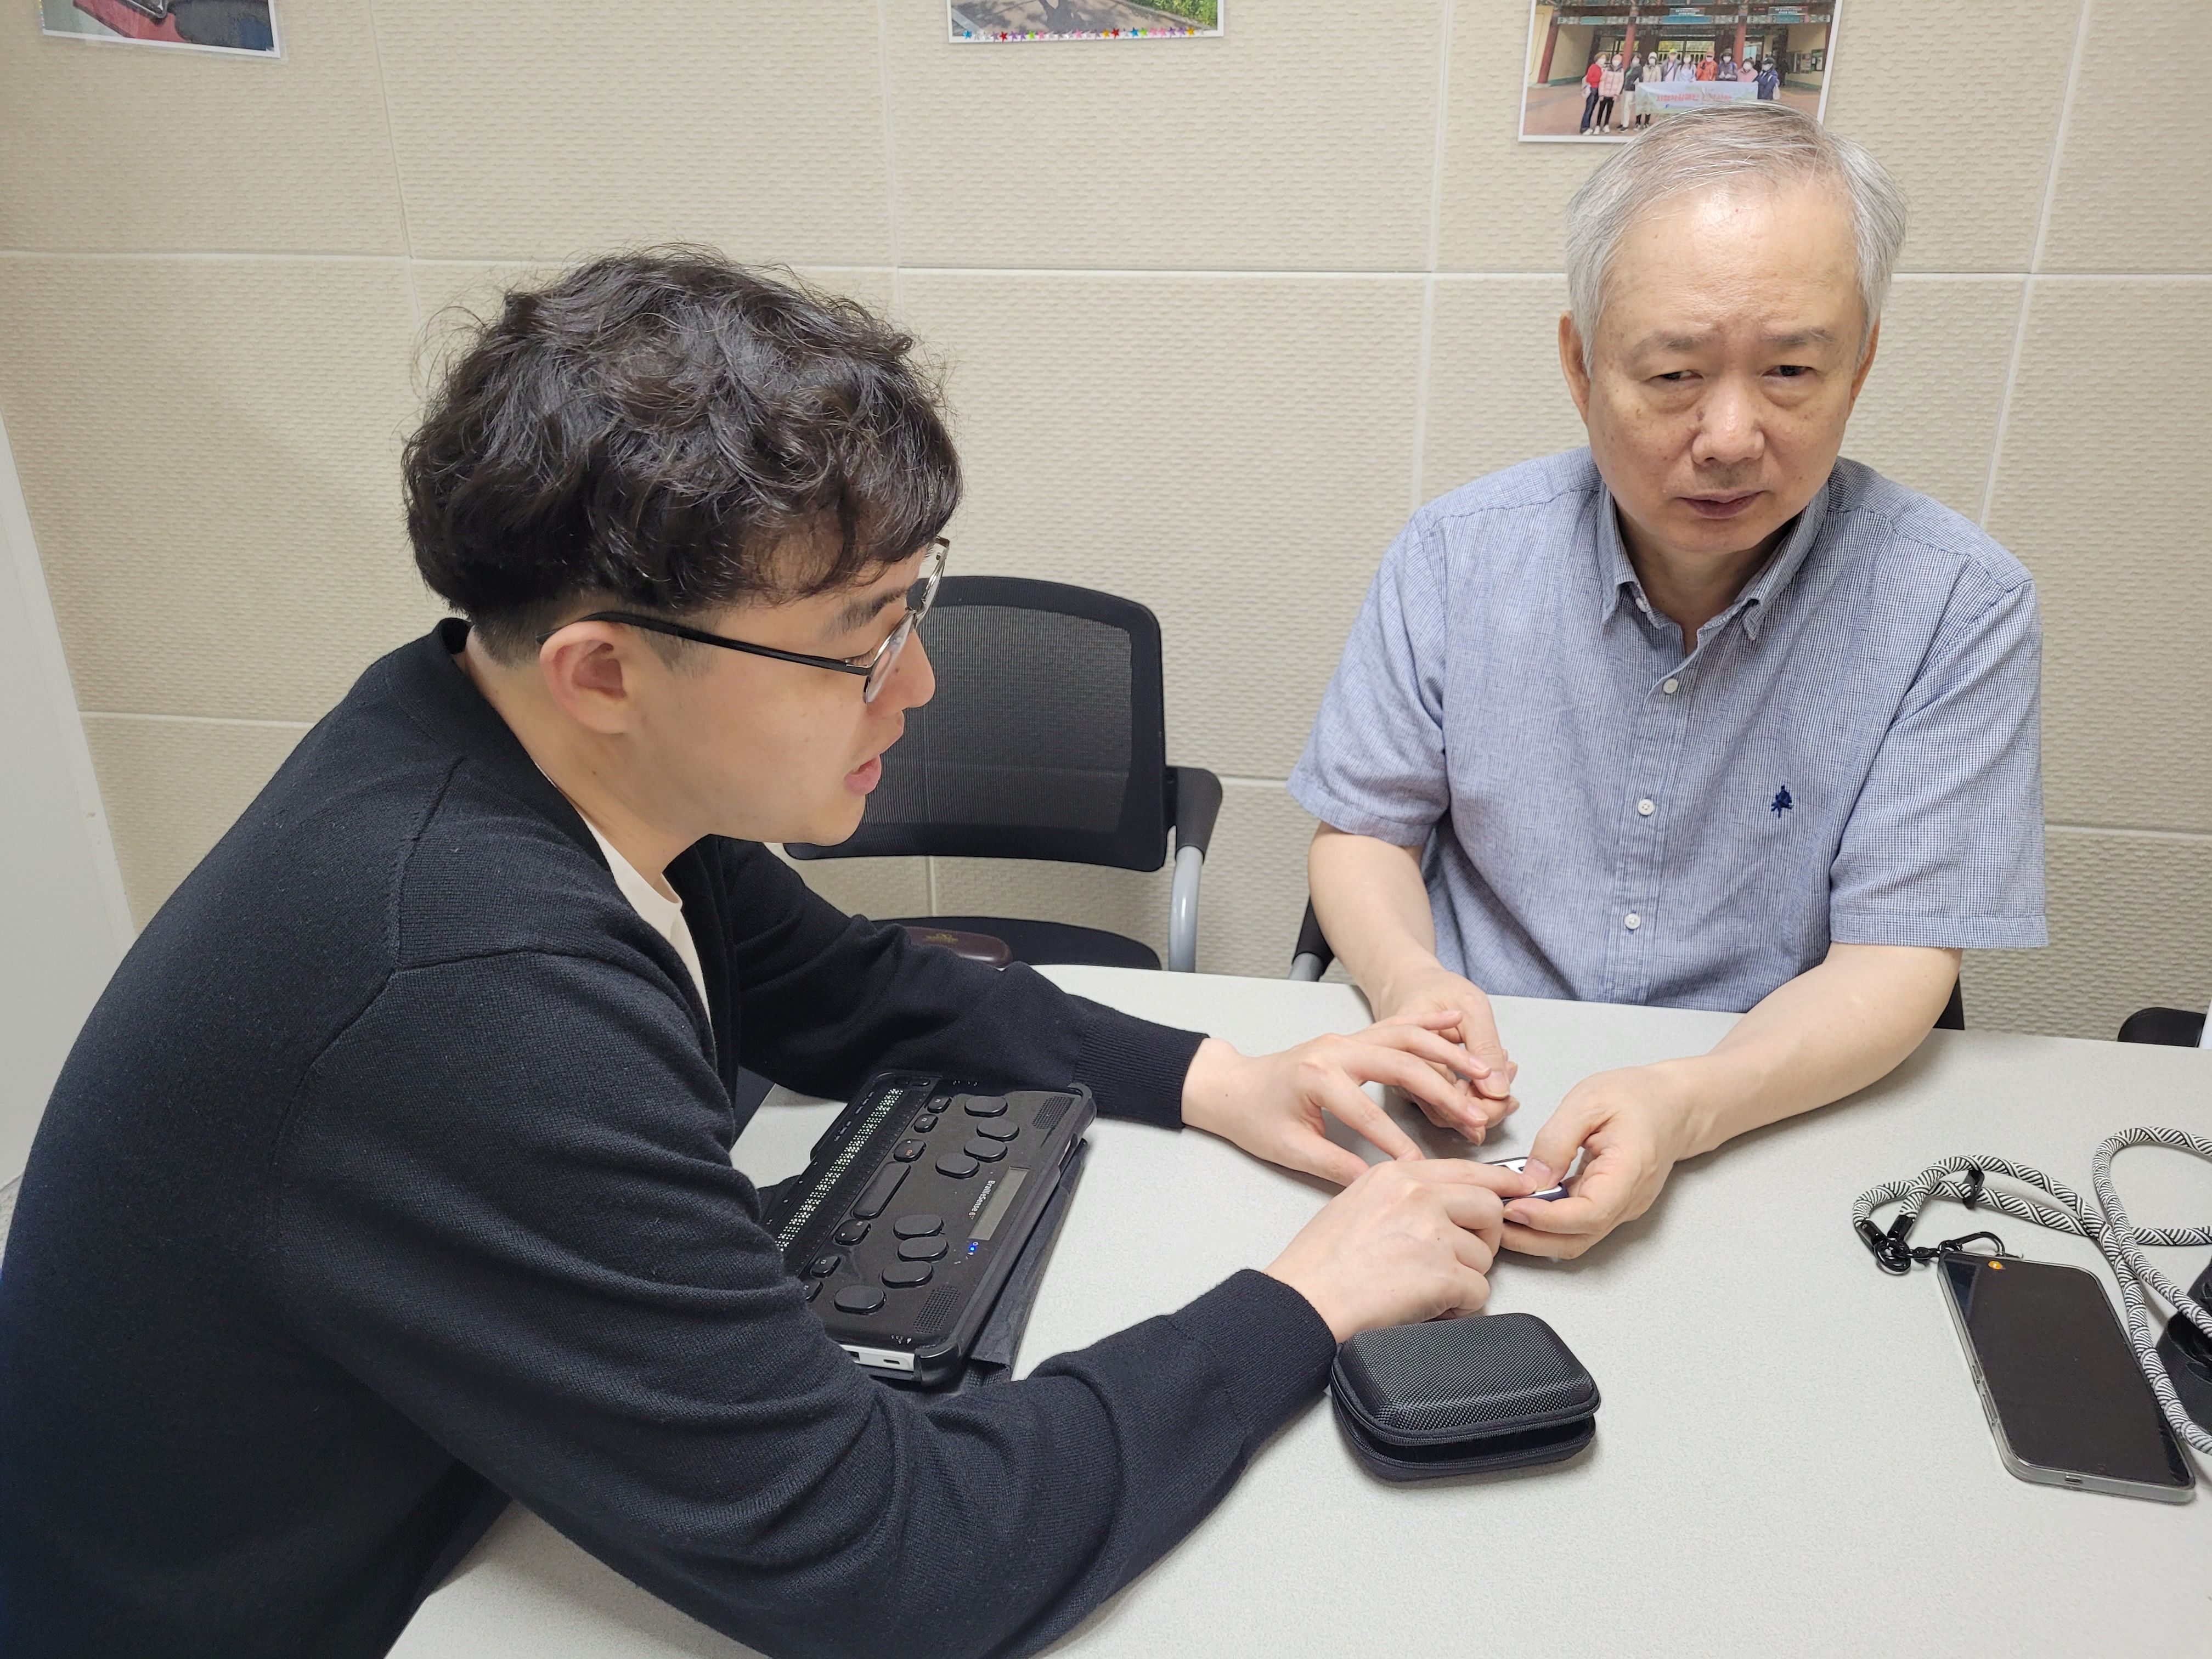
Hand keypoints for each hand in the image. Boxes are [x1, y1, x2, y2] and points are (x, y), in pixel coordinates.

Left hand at [1181, 1016, 1494, 1185]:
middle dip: (1443, 1090)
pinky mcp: (1351, 1039)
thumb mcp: (1289, 1149)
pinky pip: (1394, 1027)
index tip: (1424, 1166)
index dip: (1398, 1142)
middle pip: (1400, 1065)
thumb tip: (1374, 1185)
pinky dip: (1426, 1026)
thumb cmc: (1254, 1117)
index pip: (1368, 1113)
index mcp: (1317, 1076)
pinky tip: (1453, 1027)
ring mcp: (1345, 1039)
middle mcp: (1335, 1049)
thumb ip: (1334, 1166)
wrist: (1232, 1086)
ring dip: (1446, 1054)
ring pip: (1405, 1038)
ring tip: (1482, 1072)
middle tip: (1475, 1115)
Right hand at [1266, 1159, 1531, 1340]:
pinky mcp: (1441, 1273)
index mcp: (1397, 1175)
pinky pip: (1479, 1292)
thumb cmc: (1319, 1263)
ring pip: (1485, 1256)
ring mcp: (1432, 1232)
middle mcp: (1418, 1195)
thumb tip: (1446, 1206)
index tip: (1519, 1190)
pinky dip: (1460, 1307)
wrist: (1305, 1300)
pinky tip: (1430, 1306)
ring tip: (1427, 1288)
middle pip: (1489, 1207)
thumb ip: (1404, 1195)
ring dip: (1464, 1278)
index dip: (1499, 1184)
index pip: (1466, 1170)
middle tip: (1459, 1258)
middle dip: (1484, 1237)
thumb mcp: (1358, 1203)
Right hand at [1368, 964, 1518, 1136]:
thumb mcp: (1471, 1007)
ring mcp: (1407, 1083)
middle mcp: (1402, 1074)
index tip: (1508, 1097)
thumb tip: (1497, 1091)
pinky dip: (1473, 1094)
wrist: (1408, 983)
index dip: (1482, 1104)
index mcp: (1409, 1051)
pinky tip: (1491, 1076)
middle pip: (1446, 1113)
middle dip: (1486, 1106)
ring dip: (1481, 1101)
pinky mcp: (1416, 1085)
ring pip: (1447, 1112)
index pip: (1447, 1095)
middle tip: (1511, 1085)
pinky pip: (1444, 1102)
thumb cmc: (1435, 988)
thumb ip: (1485, 1048)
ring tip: (1505, 1074)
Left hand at [1501, 1062, 1702, 1259]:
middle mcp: (1627, 1200)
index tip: (1512, 1208)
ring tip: (1497, 1217)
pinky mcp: (1609, 1206)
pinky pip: (1576, 1225)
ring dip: (1535, 1236)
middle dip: (1531, 1238)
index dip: (1547, 1218)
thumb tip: (1531, 1179)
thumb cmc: (1637, 1096)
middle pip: (1578, 1238)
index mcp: (1629, 1171)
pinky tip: (1520, 1207)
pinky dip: (1546, 1224)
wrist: (1673, 1104)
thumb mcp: (1589, 1101)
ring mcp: (1620, 1208)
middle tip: (1491, 1220)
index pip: (1589, 1214)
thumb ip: (1557, 1139)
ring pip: (1575, 1239)